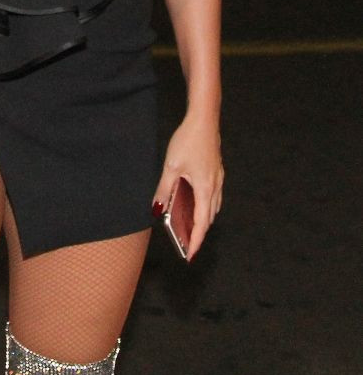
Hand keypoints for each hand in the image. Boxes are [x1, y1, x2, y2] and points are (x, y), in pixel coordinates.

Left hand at [153, 114, 223, 261]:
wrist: (204, 119)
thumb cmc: (187, 141)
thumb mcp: (170, 167)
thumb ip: (164, 190)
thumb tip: (156, 209)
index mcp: (205, 188)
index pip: (201, 223)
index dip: (195, 240)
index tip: (189, 255)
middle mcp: (215, 186)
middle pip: (208, 217)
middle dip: (198, 232)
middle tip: (187, 245)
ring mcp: (218, 178)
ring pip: (212, 206)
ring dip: (203, 219)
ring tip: (190, 228)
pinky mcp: (217, 170)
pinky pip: (213, 195)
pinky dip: (205, 205)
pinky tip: (195, 203)